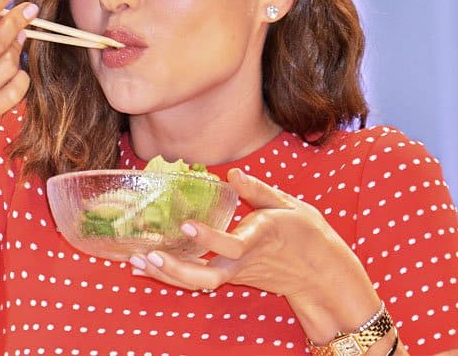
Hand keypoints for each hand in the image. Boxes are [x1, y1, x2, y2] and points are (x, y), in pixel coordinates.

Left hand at [129, 168, 364, 298]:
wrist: (321, 273)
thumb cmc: (306, 233)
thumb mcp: (289, 205)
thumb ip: (260, 191)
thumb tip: (233, 174)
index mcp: (262, 238)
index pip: (232, 244)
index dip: (208, 237)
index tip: (185, 225)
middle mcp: (246, 261)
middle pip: (208, 277)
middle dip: (176, 270)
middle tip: (146, 255)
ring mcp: (238, 273)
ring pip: (201, 283)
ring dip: (168, 275)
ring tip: (135, 261)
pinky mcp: (233, 277)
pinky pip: (201, 280)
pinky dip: (174, 274)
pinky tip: (150, 264)